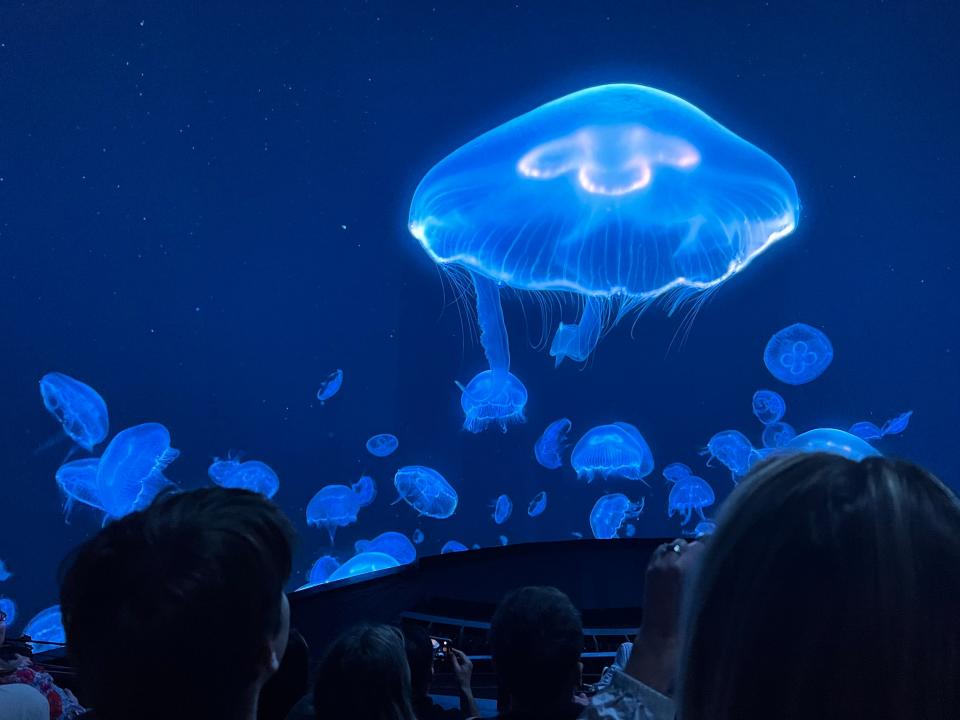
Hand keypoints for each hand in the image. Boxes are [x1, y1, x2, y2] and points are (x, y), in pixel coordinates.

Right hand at [449, 648, 472, 692]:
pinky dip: (457, 662)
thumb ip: (453, 659)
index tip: (450, 649)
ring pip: (461, 659)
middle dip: (455, 654)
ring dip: (456, 658)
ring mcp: (468, 666)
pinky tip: (453, 663)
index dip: (455, 651)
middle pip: (461, 656)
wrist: (464, 687)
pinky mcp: (467, 669)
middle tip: (449, 653)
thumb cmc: (460, 679)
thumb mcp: (456, 668)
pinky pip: (462, 663)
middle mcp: (469, 663)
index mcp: (467, 662)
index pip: (461, 653)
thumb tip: (450, 652)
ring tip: (450, 657)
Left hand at [626, 539, 704, 694]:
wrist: (662, 637)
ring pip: (674, 546)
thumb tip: (718, 560)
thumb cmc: (690, 624)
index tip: (720, 551)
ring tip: (691, 564)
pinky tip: (676, 565)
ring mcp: (657, 563)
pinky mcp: (649, 569)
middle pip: (689, 544)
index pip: (703, 545)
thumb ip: (711, 574)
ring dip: (682, 551)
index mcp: (685, 568)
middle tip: (706, 561)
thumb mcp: (706, 596)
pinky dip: (669, 553)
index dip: (713, 546)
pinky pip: (661, 551)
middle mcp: (670, 561)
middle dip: (697, 550)